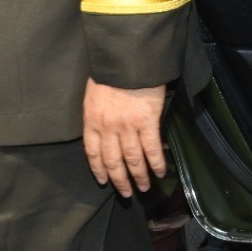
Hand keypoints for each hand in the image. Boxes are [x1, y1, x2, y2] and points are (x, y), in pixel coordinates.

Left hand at [82, 80, 167, 196]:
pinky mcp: (147, 122)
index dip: (98, 170)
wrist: (125, 58)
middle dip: (120, 180)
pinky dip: (156, 163)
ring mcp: (128, 126)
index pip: (93, 152)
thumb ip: (96, 113)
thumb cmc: (109, 71)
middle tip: (126, 193)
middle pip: (113, 161)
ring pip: (133, 159)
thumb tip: (102, 127)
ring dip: (139, 176)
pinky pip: (152, 149)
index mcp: (92, 120)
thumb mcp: (93, 93)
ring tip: (144, 187)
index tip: (103, 181)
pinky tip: (160, 172)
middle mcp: (108, 127)